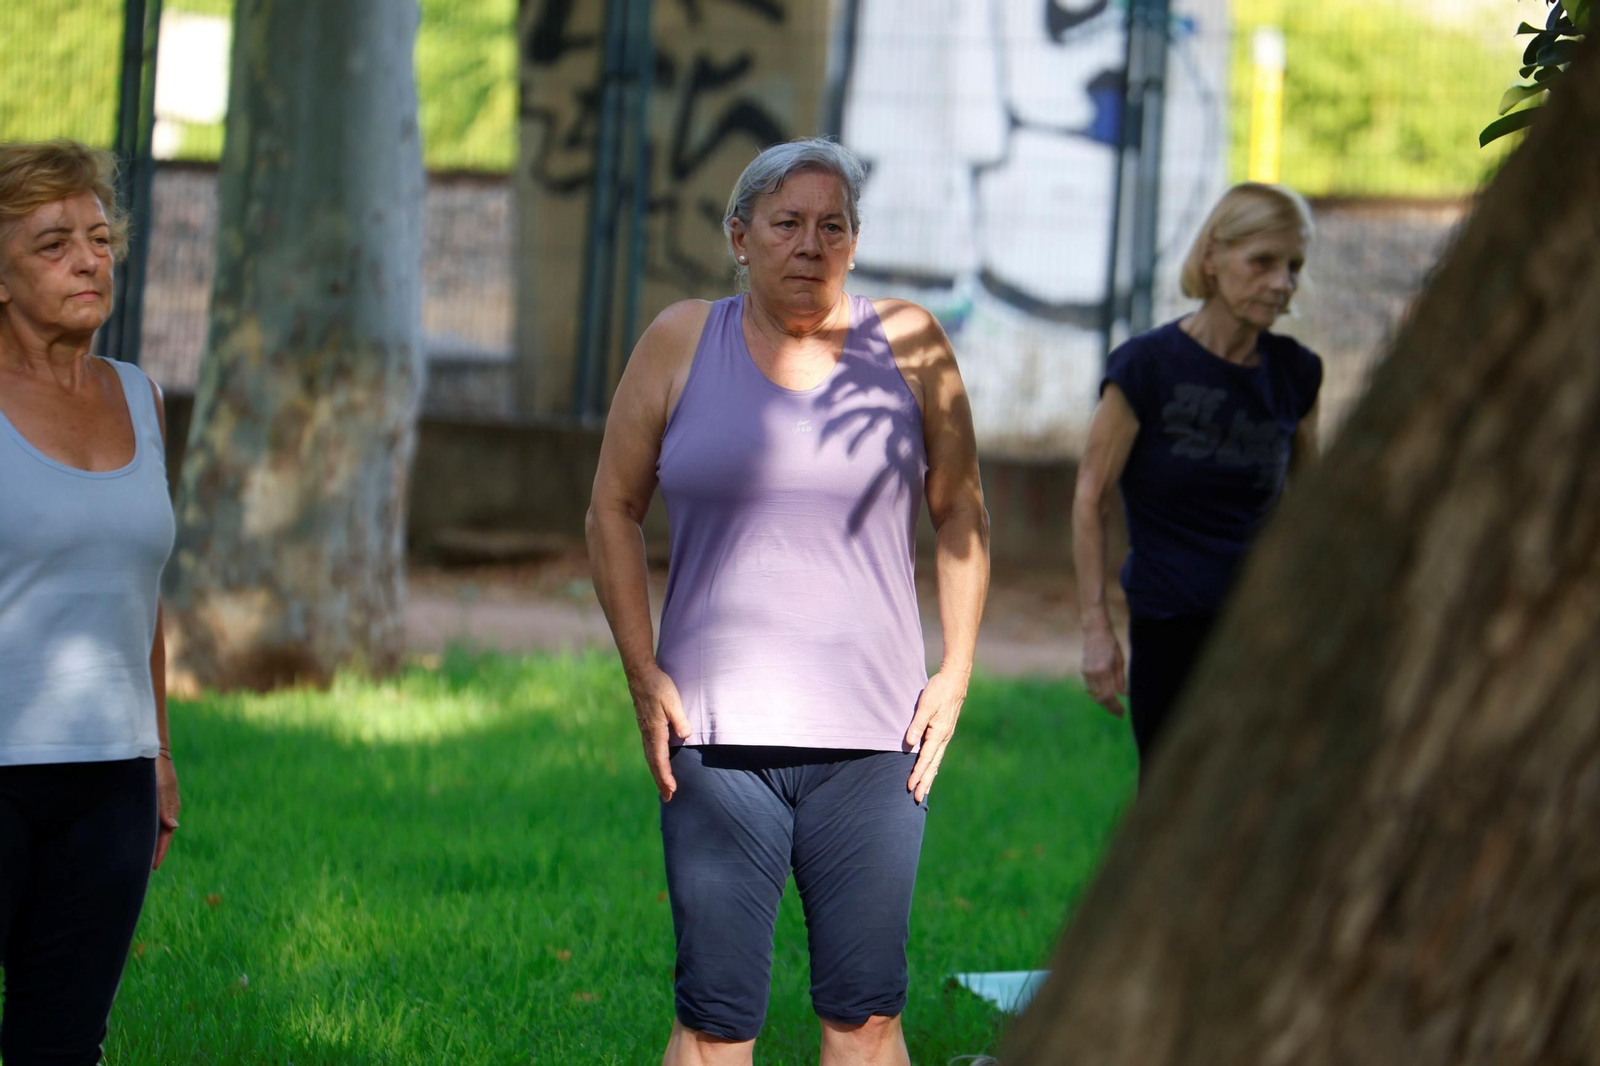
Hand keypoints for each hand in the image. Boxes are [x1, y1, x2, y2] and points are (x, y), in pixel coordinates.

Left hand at [153, 753, 180, 869]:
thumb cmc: (156, 768)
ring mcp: (162, 802)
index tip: (153, 868)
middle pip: (162, 834)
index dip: (160, 852)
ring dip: (152, 840)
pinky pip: (153, 819)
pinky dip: (149, 829)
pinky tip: (141, 832)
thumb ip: (165, 808)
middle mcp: (167, 808)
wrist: (152, 748)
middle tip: (145, 867)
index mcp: (170, 808)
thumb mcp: (161, 787)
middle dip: (156, 850)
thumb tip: (173, 828)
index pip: (166, 836)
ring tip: (143, 854)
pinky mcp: (154, 797)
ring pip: (157, 827)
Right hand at [627, 664, 690, 800]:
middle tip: (668, 798)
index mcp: (655, 730)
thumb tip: (686, 735)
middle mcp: (648, 734)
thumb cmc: (659, 686)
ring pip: (651, 758)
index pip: (660, 759)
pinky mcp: (646, 727)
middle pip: (654, 763)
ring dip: (657, 774)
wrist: (641, 674)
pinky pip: (650, 750)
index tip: (671, 789)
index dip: (666, 775)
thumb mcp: (673, 700)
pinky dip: (654, 763)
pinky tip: (658, 766)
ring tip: (663, 789)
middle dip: (661, 781)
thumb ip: (679, 718)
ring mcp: (645, 731)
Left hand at [905, 669, 968, 802]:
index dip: (917, 773)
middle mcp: (943, 738)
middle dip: (925, 782)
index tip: (910, 786)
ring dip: (929, 777)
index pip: (926, 758)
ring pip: (936, 761)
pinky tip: (930, 770)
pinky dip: (933, 766)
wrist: (955, 681)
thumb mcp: (925, 706)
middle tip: (917, 799)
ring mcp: (945, 736)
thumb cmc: (939, 691)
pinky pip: (938, 754)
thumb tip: (909, 744)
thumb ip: (916, 725)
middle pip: (933, 765)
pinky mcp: (944, 732)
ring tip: (924, 791)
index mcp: (938, 734)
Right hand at [1082, 624, 1126, 717]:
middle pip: (1100, 698)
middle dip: (1110, 708)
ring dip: (1104, 702)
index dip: (1115, 707)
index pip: (1108, 695)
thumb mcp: (1119, 661)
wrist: (1094, 632)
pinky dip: (1098, 694)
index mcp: (1103, 671)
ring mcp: (1086, 673)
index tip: (1122, 713)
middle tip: (1119, 714)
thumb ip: (1120, 679)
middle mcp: (1092, 674)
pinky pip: (1090, 688)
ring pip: (1094, 694)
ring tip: (1114, 707)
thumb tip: (1123, 695)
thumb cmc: (1110, 644)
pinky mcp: (1083, 671)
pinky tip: (1105, 696)